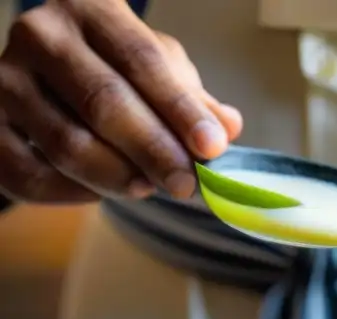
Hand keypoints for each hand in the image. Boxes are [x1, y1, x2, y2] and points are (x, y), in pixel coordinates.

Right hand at [0, 0, 242, 202]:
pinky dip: (73, 194)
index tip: (212, 147)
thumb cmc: (115, 72)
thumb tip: (228, 126)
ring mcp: (6, 80)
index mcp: (90, 10)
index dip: (180, 108)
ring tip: (148, 188)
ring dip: (116, 176)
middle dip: (153, 150)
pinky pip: (31, 175)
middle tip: (185, 184)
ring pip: (67, 143)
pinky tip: (103, 194)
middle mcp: (41, 36)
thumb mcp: (159, 71)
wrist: (46, 81)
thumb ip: (194, 99)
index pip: (141, 60)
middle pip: (103, 101)